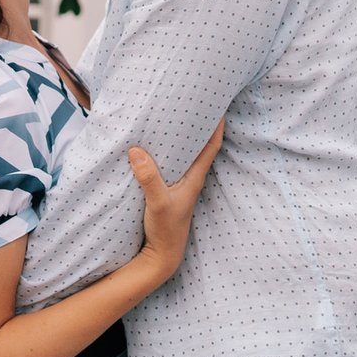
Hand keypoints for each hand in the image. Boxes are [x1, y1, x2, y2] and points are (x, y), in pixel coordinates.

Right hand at [129, 120, 224, 282]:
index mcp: (195, 177)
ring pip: (186, 154)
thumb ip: (149, 178)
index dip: (218, 125)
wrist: (161, 255)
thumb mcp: (157, 203)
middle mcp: (191, 178)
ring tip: (173, 115)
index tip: (219, 104)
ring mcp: (179, 184)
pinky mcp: (167, 190)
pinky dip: (167, 151)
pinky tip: (154, 144)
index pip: (212, 146)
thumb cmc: (166, 230)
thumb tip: (136, 151)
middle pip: (200, 145)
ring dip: (183, 136)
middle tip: (191, 101)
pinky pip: (171, 164)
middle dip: (199, 123)